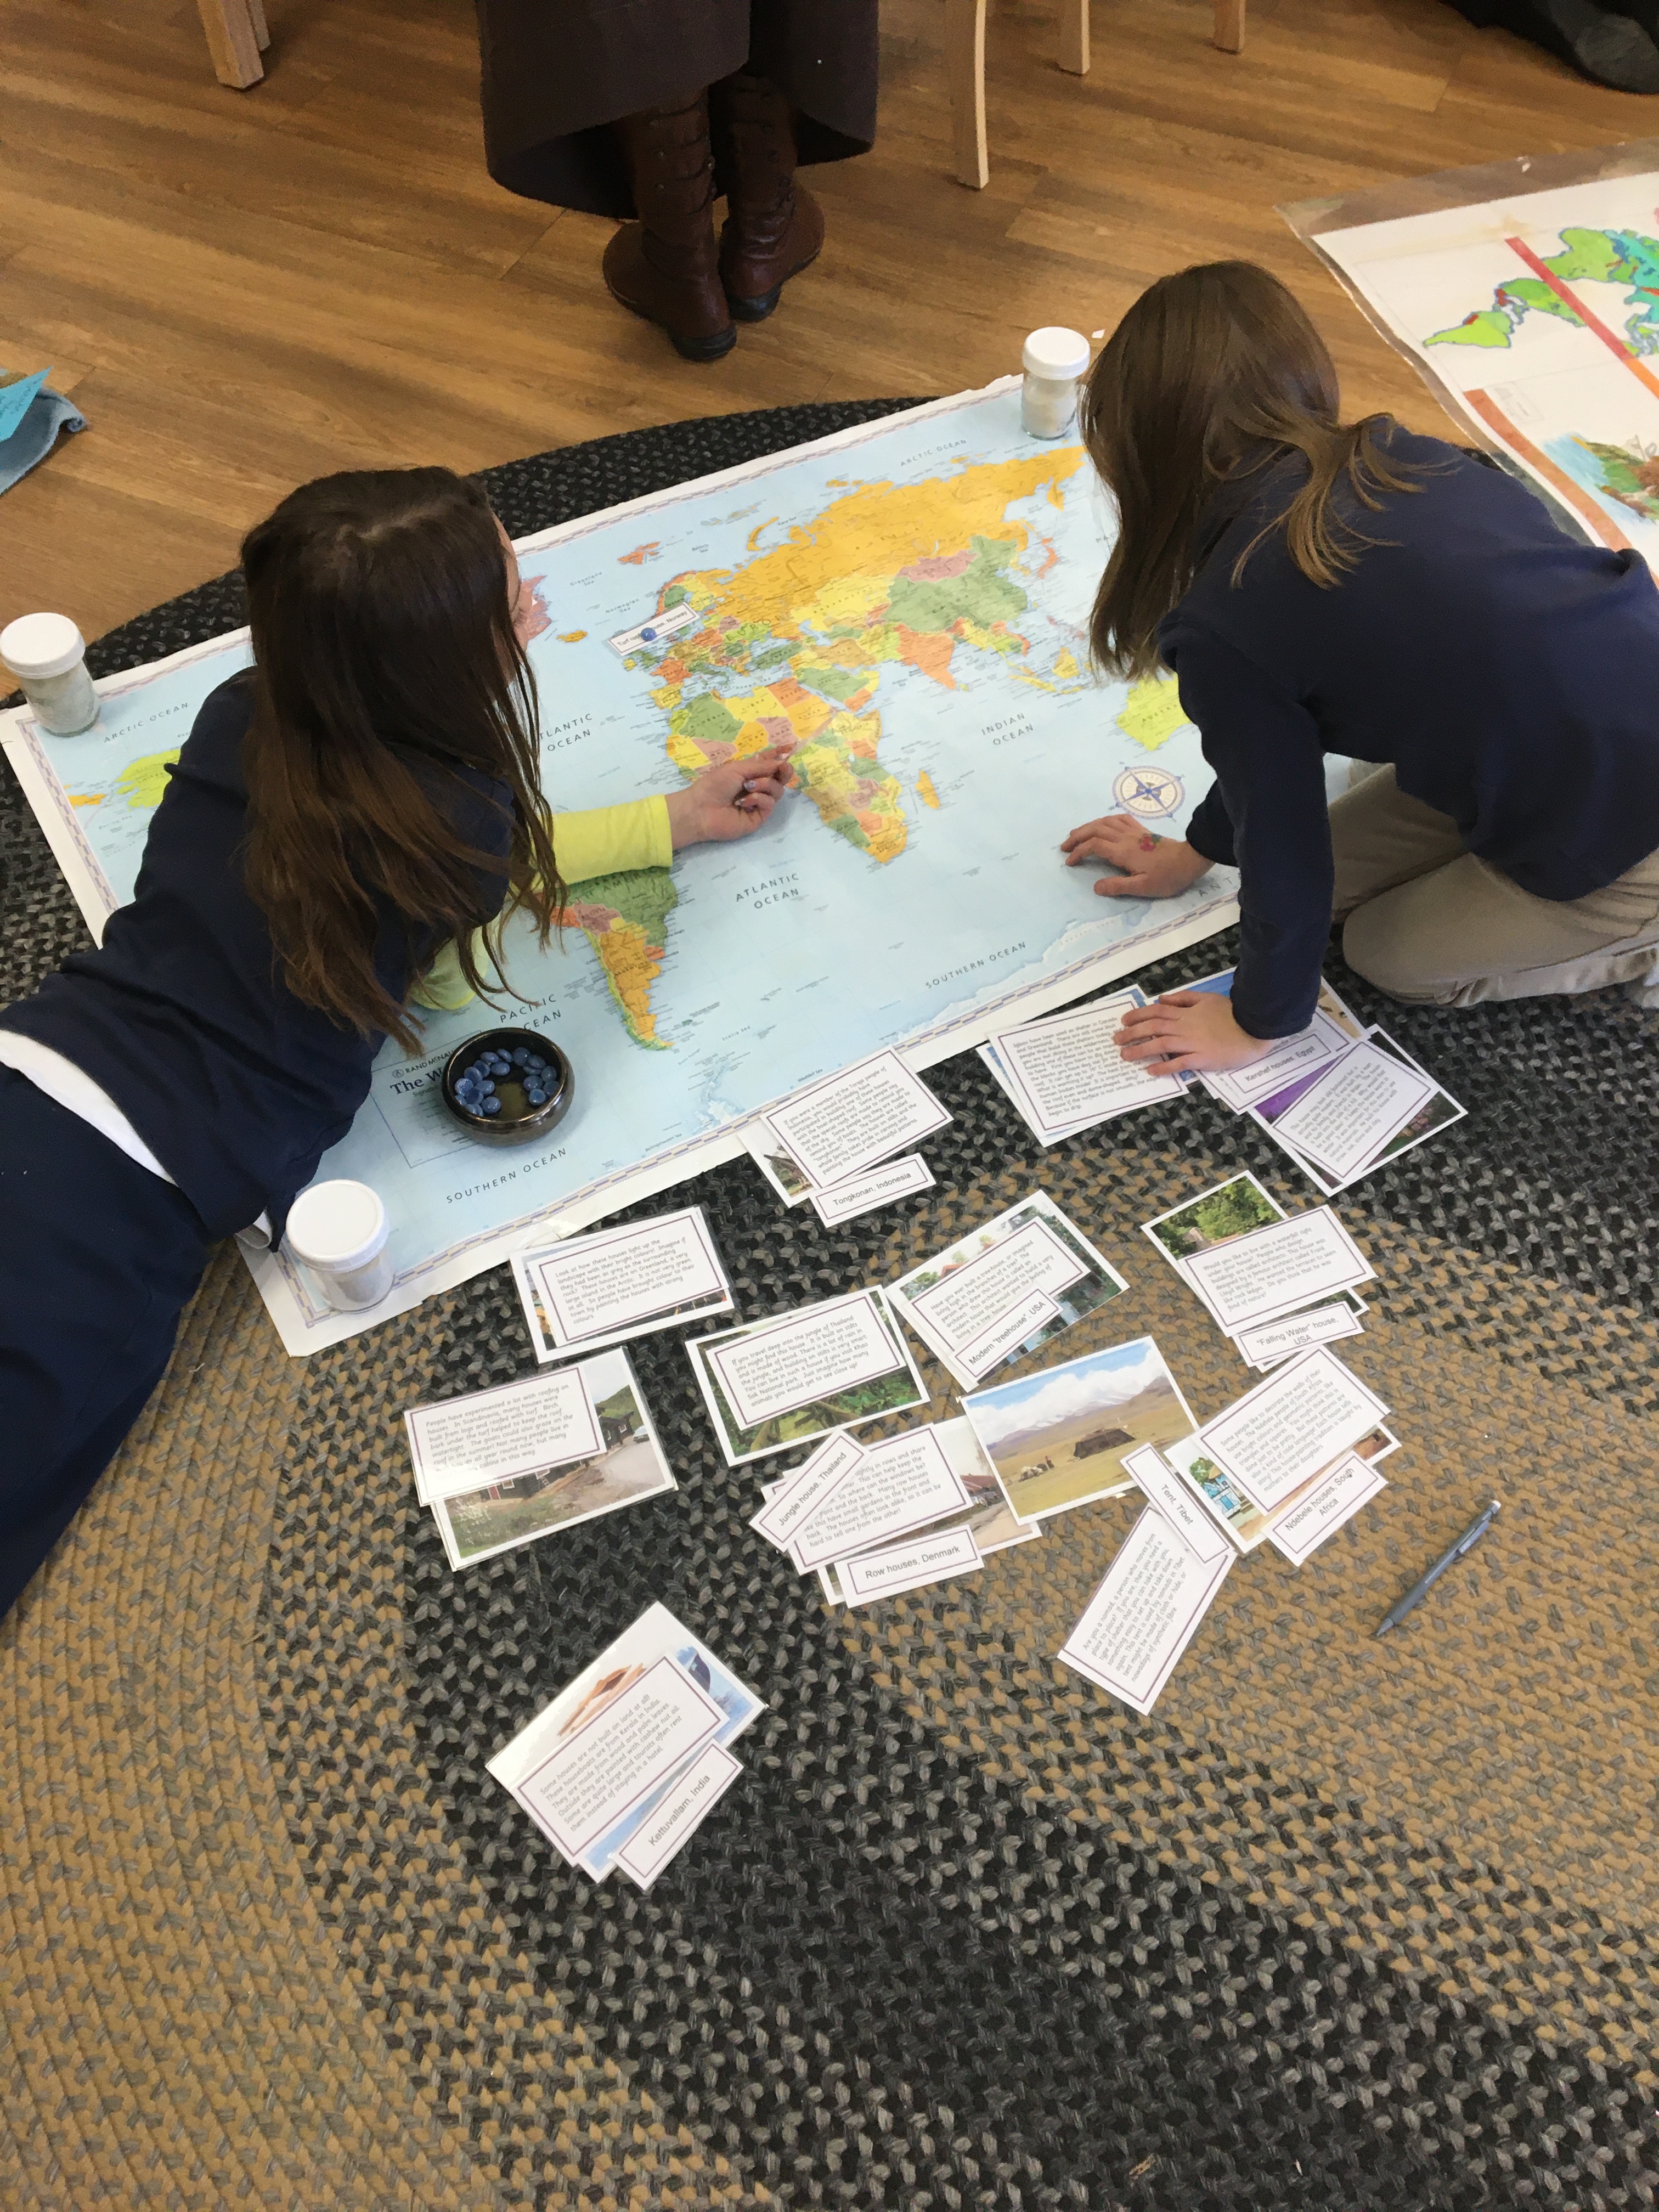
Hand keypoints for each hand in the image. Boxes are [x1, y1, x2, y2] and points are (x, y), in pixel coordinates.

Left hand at [665, 748, 793, 849]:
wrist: (701, 809)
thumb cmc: (715, 784)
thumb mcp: (737, 768)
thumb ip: (761, 765)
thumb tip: (782, 761)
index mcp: (749, 772)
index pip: (769, 763)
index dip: (780, 755)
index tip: (791, 746)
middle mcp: (757, 786)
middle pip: (780, 778)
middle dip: (783, 770)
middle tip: (782, 767)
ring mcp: (759, 802)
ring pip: (777, 790)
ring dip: (765, 784)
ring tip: (747, 787)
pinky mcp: (759, 816)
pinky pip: (770, 803)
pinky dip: (759, 798)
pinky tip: (744, 801)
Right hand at [1061, 815, 1211, 898]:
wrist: (1190, 860)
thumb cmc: (1168, 876)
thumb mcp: (1144, 887)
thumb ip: (1118, 886)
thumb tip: (1096, 887)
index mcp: (1123, 852)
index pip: (1094, 846)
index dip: (1079, 852)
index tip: (1070, 863)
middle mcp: (1125, 838)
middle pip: (1095, 830)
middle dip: (1077, 836)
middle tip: (1064, 847)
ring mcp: (1133, 832)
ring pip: (1105, 822)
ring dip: (1088, 826)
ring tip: (1077, 835)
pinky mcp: (1141, 830)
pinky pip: (1120, 819)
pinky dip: (1106, 820)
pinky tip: (1103, 824)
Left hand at [1115, 990, 1274, 1074]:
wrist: (1253, 1027)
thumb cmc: (1231, 1012)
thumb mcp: (1206, 998)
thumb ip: (1183, 999)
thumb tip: (1161, 999)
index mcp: (1186, 1012)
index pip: (1155, 1012)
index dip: (1137, 1016)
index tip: (1123, 1021)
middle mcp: (1185, 1027)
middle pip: (1152, 1028)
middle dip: (1131, 1034)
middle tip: (1116, 1040)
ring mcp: (1192, 1043)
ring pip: (1160, 1045)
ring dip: (1141, 1050)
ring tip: (1125, 1056)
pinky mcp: (1202, 1059)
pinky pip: (1179, 1063)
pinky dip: (1163, 1067)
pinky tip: (1150, 1071)